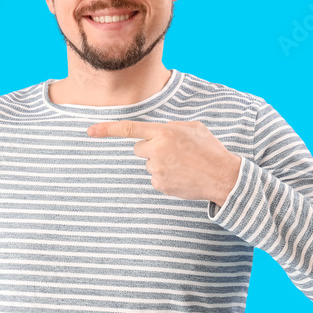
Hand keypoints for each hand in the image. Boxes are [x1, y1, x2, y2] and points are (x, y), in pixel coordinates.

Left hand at [87, 120, 241, 205]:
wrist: (223, 177)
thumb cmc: (209, 149)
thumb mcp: (193, 128)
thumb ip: (170, 127)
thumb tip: (156, 132)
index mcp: (164, 132)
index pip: (130, 129)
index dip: (107, 130)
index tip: (89, 131)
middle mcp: (157, 150)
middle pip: (138, 149)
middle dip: (151, 149)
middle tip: (174, 153)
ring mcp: (157, 169)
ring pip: (148, 164)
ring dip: (160, 163)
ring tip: (182, 165)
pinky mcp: (160, 185)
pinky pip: (154, 178)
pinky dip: (165, 177)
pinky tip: (181, 176)